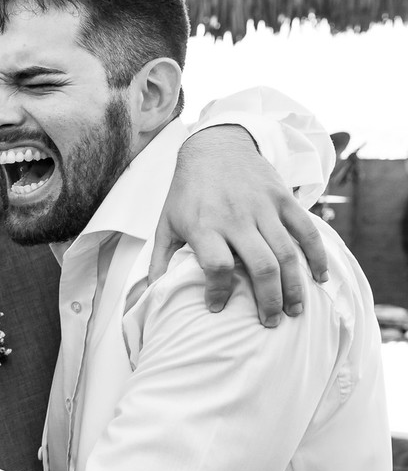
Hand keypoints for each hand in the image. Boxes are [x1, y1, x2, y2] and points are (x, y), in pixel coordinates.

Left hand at [150, 125, 328, 326]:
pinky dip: (317, 256)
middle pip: (261, 266)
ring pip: (287, 254)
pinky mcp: (283, 199)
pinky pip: (307, 231)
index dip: (218, 291)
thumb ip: (159, 259)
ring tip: (295, 312)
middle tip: (270, 323)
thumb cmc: (187, 192)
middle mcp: (236, 218)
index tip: (217, 308)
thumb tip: (150, 293)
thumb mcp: (166, 223)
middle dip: (268, 300)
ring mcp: (263, 208)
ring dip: (294, 287)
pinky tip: (319, 278)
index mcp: (204, 225)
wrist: (215, 147)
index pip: (217, 266)